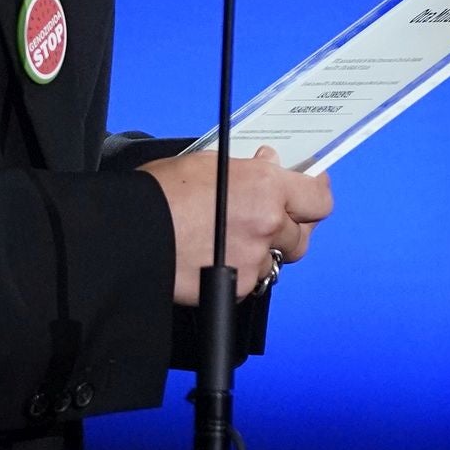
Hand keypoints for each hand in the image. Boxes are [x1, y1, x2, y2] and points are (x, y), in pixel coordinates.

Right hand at [137, 144, 332, 302]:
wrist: (132, 234)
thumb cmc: (161, 193)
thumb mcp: (209, 163)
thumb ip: (248, 167)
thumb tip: (269, 163)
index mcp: (266, 186)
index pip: (318, 198)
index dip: (316, 195)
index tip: (312, 191)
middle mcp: (269, 223)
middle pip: (303, 235)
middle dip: (290, 228)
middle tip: (271, 220)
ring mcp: (255, 258)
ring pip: (277, 260)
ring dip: (264, 251)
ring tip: (234, 240)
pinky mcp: (238, 286)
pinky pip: (251, 280)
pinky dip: (241, 271)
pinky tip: (217, 257)